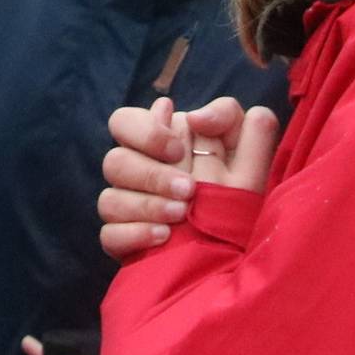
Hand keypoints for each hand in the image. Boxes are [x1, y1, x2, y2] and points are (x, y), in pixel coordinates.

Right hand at [97, 96, 281, 258]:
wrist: (240, 241)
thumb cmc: (239, 184)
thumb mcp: (245, 144)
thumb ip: (226, 114)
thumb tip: (192, 117)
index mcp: (156, 143)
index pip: (122, 121)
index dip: (144, 133)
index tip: (177, 150)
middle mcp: (134, 172)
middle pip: (114, 162)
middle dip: (152, 175)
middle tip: (188, 189)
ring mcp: (125, 207)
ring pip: (109, 199)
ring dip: (147, 205)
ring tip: (182, 214)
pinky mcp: (123, 240)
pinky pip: (109, 235)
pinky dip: (135, 234)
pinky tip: (164, 236)